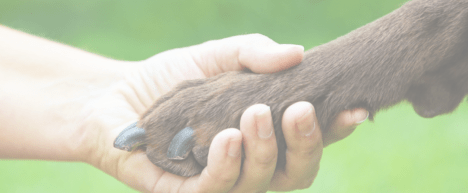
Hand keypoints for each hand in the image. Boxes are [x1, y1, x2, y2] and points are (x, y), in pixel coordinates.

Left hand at [80, 34, 368, 191]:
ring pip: (261, 184)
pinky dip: (226, 165)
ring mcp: (221, 183)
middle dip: (305, 145)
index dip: (335, 130)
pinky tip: (227, 137)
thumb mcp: (218, 57)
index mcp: (266, 138)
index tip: (355, 109)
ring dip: (265, 151)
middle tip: (299, 108)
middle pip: (296, 174)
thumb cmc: (171, 79)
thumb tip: (298, 54)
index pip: (311, 141)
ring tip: (256, 114)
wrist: (112, 96)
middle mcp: (252, 166)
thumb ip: (255, 54)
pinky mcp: (185, 192)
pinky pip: (214, 189)